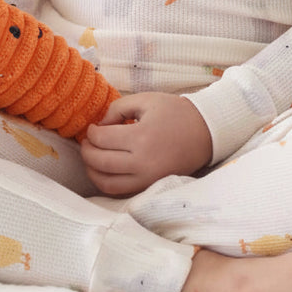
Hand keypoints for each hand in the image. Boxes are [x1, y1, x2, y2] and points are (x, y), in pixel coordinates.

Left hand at [79, 92, 212, 197]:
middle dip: (86, 152)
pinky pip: (121, 191)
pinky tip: (105, 171)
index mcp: (141, 137)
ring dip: (92, 172)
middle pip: (100, 163)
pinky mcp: (151, 186)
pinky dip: (107, 183)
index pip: (103, 140)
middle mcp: (142, 162)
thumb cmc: (175, 113)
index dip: (92, 133)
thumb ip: (118, 108)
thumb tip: (101, 125)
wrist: (205, 133)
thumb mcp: (146, 100)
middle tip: (86, 143)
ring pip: (107, 183)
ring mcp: (147, 178)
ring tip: (91, 158)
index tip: (92, 128)